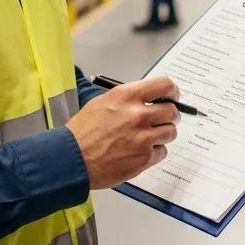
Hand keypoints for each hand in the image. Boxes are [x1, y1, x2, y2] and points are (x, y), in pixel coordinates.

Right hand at [66, 76, 180, 188]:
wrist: (72, 158)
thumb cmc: (83, 131)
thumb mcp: (103, 102)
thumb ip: (128, 99)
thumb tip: (147, 100)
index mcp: (127, 96)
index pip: (164, 85)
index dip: (172, 91)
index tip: (172, 95)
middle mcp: (138, 114)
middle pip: (172, 111)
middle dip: (169, 115)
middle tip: (163, 119)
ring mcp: (143, 138)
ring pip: (170, 132)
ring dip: (162, 134)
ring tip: (148, 137)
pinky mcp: (144, 158)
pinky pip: (162, 152)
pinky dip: (154, 152)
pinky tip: (139, 151)